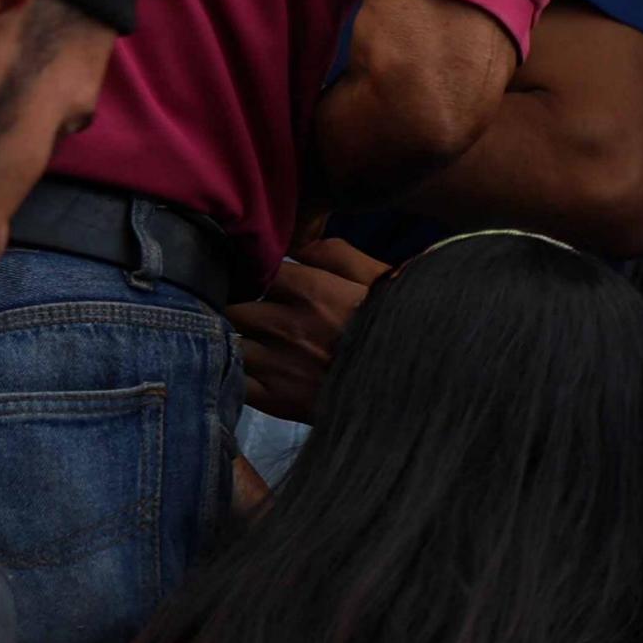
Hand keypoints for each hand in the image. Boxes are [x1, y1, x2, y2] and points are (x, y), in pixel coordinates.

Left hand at [225, 232, 386, 423]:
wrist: (414, 387)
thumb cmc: (399, 327)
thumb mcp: (378, 278)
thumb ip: (336, 254)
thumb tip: (299, 242)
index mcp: (311, 290)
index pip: (257, 269)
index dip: (254, 269)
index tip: (257, 274)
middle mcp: (286, 325)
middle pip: (233, 305)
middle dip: (236, 302)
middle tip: (244, 304)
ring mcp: (278, 364)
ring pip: (228, 341)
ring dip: (231, 336)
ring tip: (242, 334)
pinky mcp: (275, 400)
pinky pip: (235, 380)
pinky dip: (233, 370)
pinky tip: (244, 366)